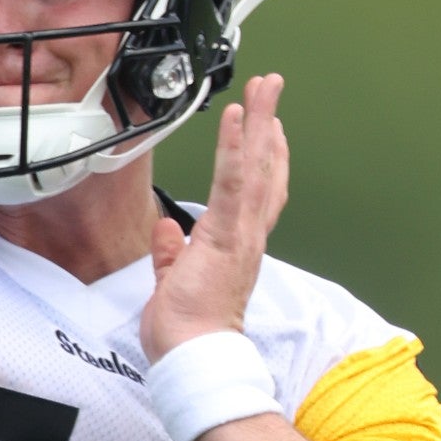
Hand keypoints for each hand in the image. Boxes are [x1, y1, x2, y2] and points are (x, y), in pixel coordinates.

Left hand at [141, 74, 288, 360]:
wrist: (193, 355)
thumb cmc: (186, 330)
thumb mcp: (172, 282)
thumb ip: (171, 254)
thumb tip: (166, 230)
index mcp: (236, 244)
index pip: (258, 191)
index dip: (265, 155)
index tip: (267, 125)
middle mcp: (248, 234)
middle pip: (266, 168)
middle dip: (270, 123)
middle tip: (273, 86)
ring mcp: (241, 233)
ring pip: (257, 166)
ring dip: (261, 121)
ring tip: (266, 86)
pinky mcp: (226, 235)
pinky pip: (233, 183)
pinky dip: (236, 148)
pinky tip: (239, 118)